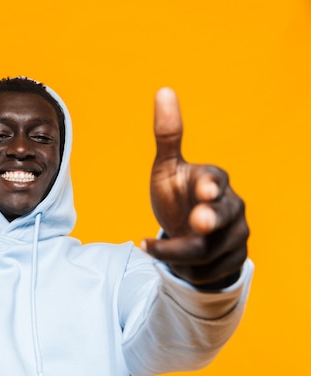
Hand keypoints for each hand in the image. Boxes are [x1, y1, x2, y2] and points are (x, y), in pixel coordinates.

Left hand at [141, 88, 248, 286]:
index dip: (210, 185)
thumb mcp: (166, 168)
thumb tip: (164, 90)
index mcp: (213, 179)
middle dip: (209, 220)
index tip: (204, 188)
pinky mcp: (235, 259)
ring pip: (207, 251)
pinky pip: (208, 271)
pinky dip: (186, 270)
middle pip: (223, 216)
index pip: (215, 181)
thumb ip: (167, 135)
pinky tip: (175, 262)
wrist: (187, 233)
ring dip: (176, 254)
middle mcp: (232, 205)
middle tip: (198, 222)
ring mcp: (237, 234)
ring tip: (152, 247)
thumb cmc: (177, 196)